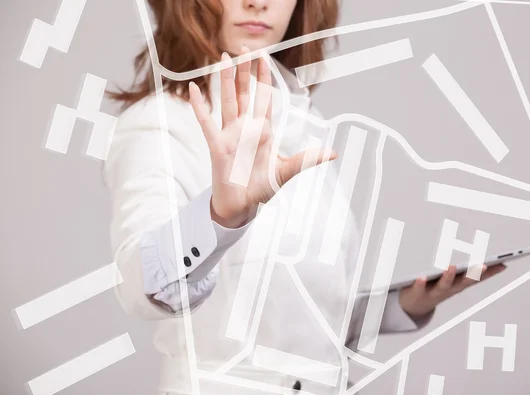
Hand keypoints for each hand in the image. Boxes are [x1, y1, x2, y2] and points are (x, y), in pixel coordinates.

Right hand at [188, 46, 336, 227]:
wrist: (242, 206)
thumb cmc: (262, 188)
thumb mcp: (287, 171)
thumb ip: (308, 159)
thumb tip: (333, 154)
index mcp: (262, 130)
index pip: (263, 97)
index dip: (263, 77)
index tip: (263, 57)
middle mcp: (245, 128)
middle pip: (244, 93)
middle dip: (244, 71)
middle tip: (244, 49)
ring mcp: (229, 135)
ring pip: (227, 101)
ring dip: (224, 80)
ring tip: (223, 59)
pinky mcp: (217, 145)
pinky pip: (206, 122)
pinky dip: (198, 106)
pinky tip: (193, 89)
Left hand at [398, 264, 506, 318]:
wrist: (414, 307)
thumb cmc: (436, 288)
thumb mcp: (453, 281)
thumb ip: (466, 271)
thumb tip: (482, 260)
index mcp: (458, 284)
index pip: (477, 278)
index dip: (490, 272)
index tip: (503, 264)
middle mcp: (449, 289)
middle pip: (463, 282)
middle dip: (473, 274)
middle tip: (484, 265)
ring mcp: (434, 292)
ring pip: (443, 285)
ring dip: (448, 276)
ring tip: (452, 266)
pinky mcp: (418, 293)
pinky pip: (419, 288)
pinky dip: (421, 283)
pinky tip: (422, 277)